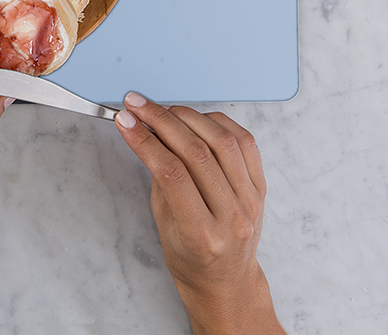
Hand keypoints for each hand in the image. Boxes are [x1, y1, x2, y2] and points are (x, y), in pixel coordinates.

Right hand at [115, 94, 284, 334]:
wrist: (227, 282)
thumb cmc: (191, 259)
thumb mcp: (162, 224)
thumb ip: (159, 178)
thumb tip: (146, 131)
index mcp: (202, 234)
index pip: (171, 173)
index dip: (145, 140)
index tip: (125, 120)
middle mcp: (232, 217)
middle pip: (195, 152)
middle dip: (160, 120)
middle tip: (137, 105)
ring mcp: (251, 201)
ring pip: (222, 140)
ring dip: (188, 116)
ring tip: (164, 110)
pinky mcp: (261, 188)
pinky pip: (244, 142)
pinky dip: (218, 122)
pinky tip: (197, 118)